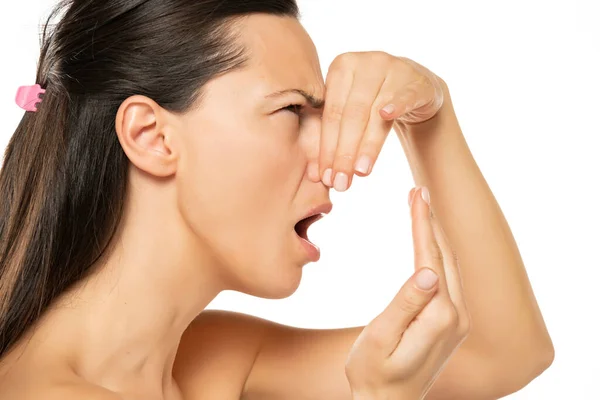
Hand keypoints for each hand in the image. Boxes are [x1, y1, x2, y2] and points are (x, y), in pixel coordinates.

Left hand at [308, 52, 444, 191]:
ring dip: (367, 145)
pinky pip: (405, 96)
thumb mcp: (350, 109)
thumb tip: (318, 176)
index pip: (331, 114)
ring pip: (375, 112)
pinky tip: (387, 116)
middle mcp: (366, 63)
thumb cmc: (372, 102)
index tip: (324, 177)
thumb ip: (334, 134)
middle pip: (350, 116)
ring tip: (360, 172)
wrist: (413, 87)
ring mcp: (393, 69)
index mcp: (341, 67)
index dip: (326, 148)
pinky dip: (397, 105)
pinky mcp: (416, 81)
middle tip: (340, 182)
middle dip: (343, 153)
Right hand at [345, 187, 470, 399]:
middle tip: (417, 191)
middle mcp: (456, 316)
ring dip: (435, 235)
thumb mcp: (380, 339)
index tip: (416, 194)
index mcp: (439, 316)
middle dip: (431, 222)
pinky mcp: (450, 322)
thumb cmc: (372, 374)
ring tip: (421, 207)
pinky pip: (446, 279)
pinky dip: (436, 254)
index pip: (431, 258)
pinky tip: (428, 243)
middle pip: (444, 257)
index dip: (423, 224)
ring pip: (448, 266)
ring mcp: (456, 320)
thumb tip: (428, 271)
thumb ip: (405, 304)